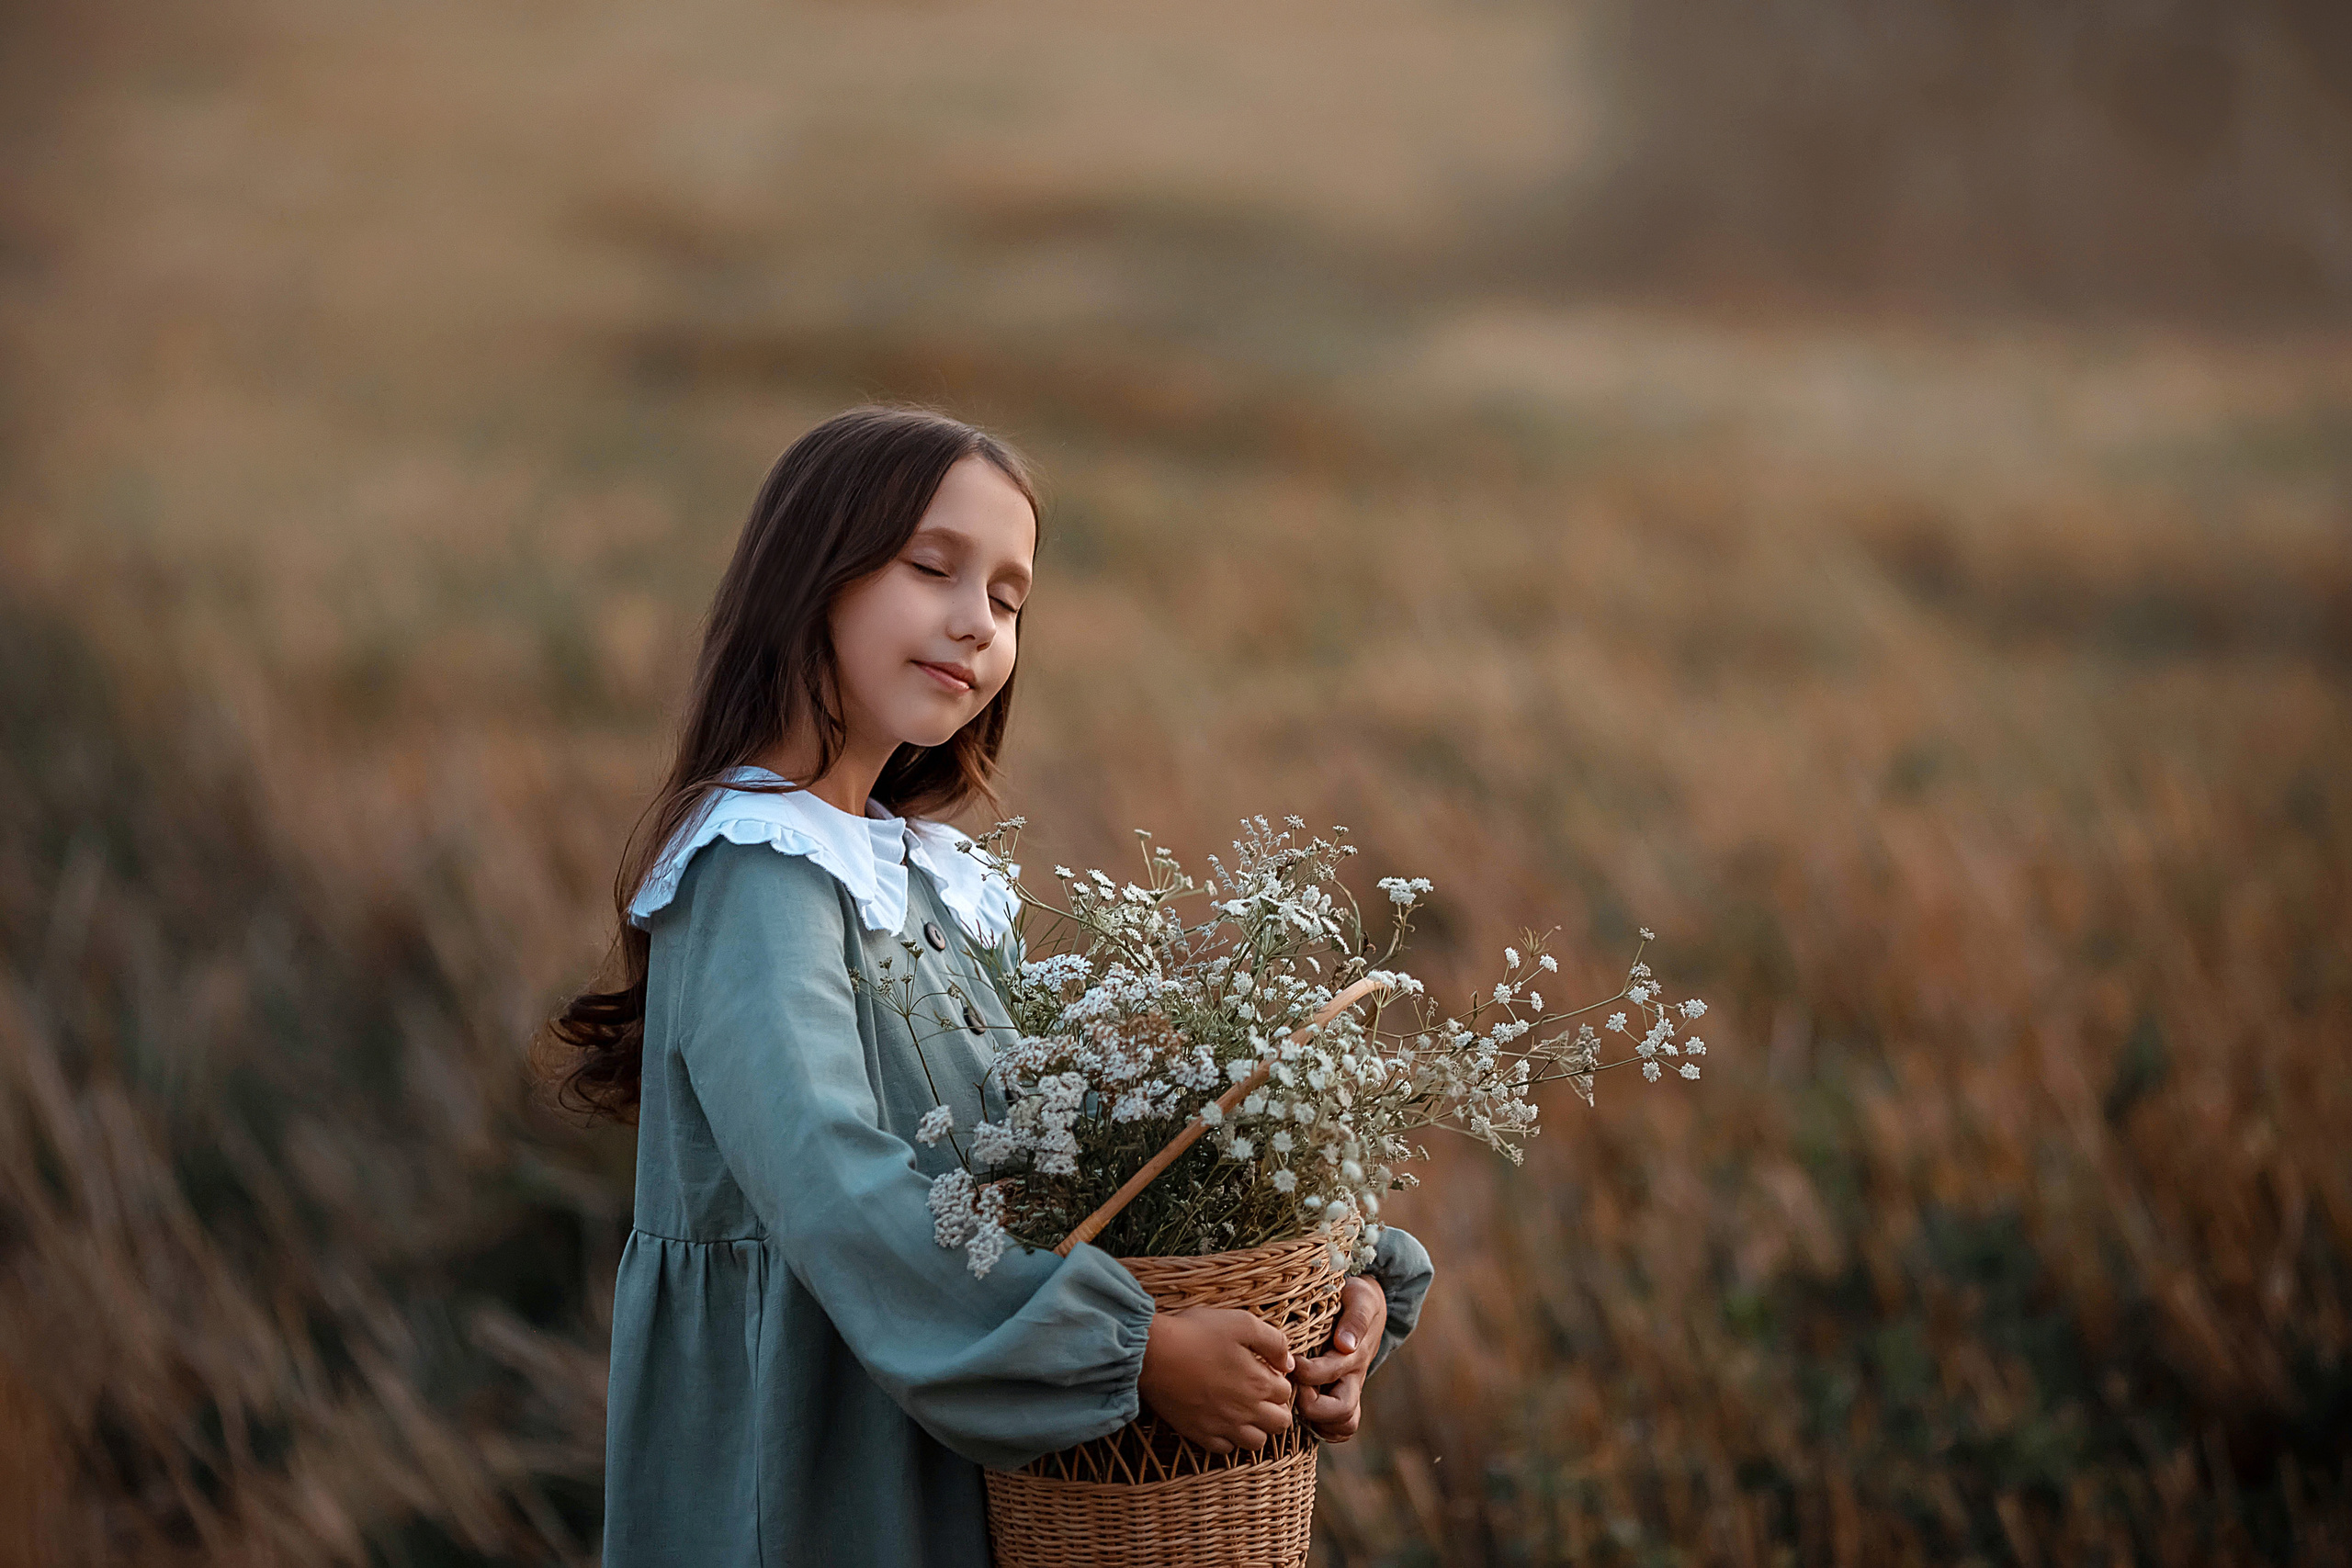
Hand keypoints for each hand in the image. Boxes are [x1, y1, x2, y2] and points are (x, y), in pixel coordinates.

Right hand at [1137, 1307, 1297, 1454]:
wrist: (1152, 1353)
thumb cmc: (1196, 1333)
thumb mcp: (1241, 1323)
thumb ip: (1273, 1342)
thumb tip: (1288, 1363)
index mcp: (1259, 1383)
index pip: (1286, 1393)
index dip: (1279, 1380)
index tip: (1265, 1370)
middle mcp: (1246, 1410)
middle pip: (1280, 1423)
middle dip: (1276, 1408)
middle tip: (1259, 1392)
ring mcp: (1222, 1426)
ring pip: (1256, 1442)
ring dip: (1257, 1427)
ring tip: (1244, 1409)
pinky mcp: (1199, 1434)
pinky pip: (1225, 1449)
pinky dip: (1229, 1439)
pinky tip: (1222, 1420)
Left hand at [1290, 1276, 1385, 1441]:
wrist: (1366, 1308)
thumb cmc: (1356, 1300)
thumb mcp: (1361, 1299)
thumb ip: (1356, 1319)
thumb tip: (1345, 1345)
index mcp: (1354, 1356)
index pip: (1330, 1373)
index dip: (1305, 1372)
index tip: (1288, 1358)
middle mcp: (1353, 1380)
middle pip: (1342, 1412)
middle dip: (1311, 1405)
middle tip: (1291, 1386)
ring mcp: (1348, 1392)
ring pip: (1342, 1426)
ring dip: (1317, 1421)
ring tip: (1295, 1401)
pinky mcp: (1340, 1399)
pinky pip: (1337, 1430)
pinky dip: (1322, 1429)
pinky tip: (1302, 1413)